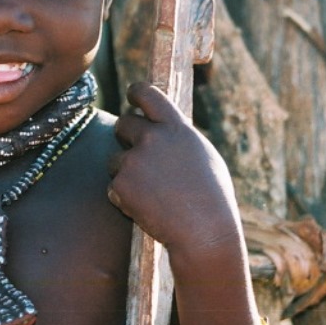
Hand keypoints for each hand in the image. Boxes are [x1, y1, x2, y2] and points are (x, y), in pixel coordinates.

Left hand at [107, 82, 240, 257]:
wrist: (204, 232)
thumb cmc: (211, 198)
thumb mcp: (203, 157)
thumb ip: (178, 139)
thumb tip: (162, 128)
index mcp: (175, 128)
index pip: (147, 93)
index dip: (136, 92)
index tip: (132, 95)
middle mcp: (152, 138)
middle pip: (123, 123)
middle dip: (125, 137)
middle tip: (137, 156)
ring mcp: (134, 160)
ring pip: (116, 160)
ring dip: (126, 173)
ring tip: (154, 194)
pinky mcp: (121, 184)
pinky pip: (114, 188)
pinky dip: (124, 199)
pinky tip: (148, 209)